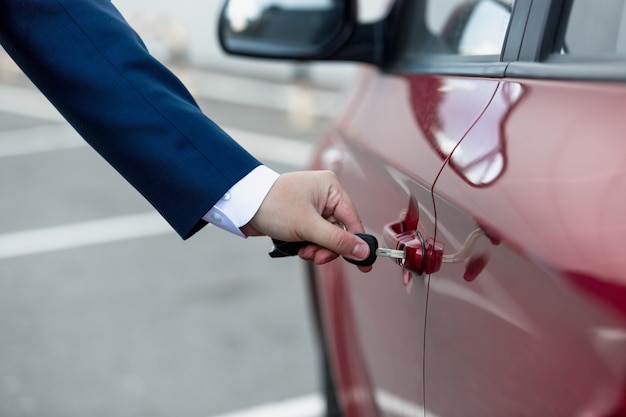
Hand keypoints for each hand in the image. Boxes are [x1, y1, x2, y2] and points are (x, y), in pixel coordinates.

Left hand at [241, 171, 371, 271]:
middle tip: (316, 257)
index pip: (353, 220)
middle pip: (340, 232)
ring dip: (316, 249)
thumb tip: (362, 251)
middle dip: (328, 248)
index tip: (364, 264)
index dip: (357, 243)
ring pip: (326, 237)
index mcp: (331, 188)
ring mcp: (313, 206)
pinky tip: (297, 246)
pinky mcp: (302, 216)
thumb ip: (337, 240)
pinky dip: (308, 245)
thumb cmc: (274, 206)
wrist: (243, 205)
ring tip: (302, 250)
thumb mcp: (308, 226)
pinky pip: (315, 236)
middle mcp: (325, 195)